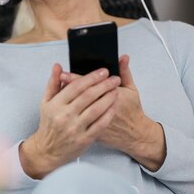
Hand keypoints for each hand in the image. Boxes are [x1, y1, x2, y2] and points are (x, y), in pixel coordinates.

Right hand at [19, 63, 120, 178]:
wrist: (48, 150)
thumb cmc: (49, 123)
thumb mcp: (46, 102)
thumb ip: (53, 83)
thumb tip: (58, 66)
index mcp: (56, 104)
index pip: (76, 86)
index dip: (92, 77)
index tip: (103, 71)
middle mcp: (65, 116)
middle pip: (88, 96)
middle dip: (104, 85)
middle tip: (114, 78)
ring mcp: (75, 128)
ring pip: (96, 109)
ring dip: (108, 98)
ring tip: (116, 90)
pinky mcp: (84, 139)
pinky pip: (100, 125)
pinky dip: (108, 114)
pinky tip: (114, 106)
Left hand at [59, 55, 165, 170]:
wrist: (134, 135)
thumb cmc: (132, 111)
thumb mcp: (131, 90)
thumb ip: (125, 72)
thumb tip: (123, 57)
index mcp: (111, 96)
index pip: (88, 85)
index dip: (74, 79)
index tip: (63, 74)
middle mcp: (100, 109)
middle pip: (78, 96)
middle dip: (67, 87)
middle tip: (58, 79)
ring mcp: (94, 122)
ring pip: (76, 109)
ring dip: (67, 100)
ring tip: (60, 93)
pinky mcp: (92, 132)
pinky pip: (78, 121)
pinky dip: (72, 114)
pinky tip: (68, 108)